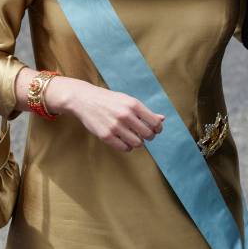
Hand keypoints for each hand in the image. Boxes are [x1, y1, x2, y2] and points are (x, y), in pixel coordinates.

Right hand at [49, 77, 164, 152]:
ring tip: (134, 138)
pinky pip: (124, 148)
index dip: (158, 128)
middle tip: (145, 135)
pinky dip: (128, 147)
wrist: (85, 100)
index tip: (156, 130)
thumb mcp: (128, 101)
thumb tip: (162, 119)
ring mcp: (115, 126)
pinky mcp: (106, 136)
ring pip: (137, 143)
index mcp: (133, 105)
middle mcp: (126, 115)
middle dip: (149, 137)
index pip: (155, 122)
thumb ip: (145, 111)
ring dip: (138, 142)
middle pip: (148, 134)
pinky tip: (125, 142)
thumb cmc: (110, 100)